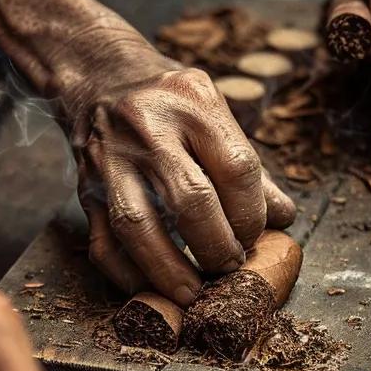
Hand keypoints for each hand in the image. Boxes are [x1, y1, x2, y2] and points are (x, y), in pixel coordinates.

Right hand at [60, 36, 295, 304]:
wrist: (98, 76)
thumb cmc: (168, 102)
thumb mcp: (213, 113)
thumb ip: (246, 166)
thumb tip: (284, 219)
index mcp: (194, 104)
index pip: (237, 170)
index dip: (252, 215)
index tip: (253, 237)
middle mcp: (149, 128)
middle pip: (191, 201)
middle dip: (217, 247)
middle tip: (229, 267)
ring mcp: (112, 160)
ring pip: (139, 227)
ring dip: (170, 270)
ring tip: (194, 294)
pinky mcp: (86, 188)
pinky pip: (103, 243)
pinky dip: (128, 274)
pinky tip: (152, 287)